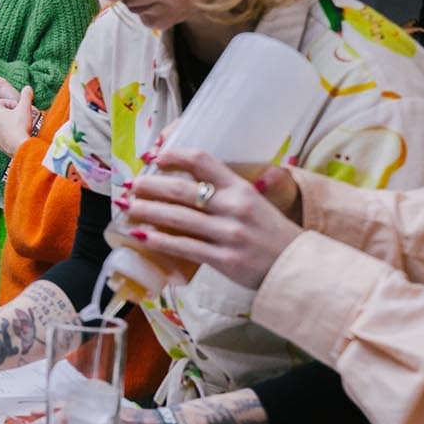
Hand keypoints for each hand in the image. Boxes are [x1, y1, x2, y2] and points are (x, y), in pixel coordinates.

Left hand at [0, 82, 35, 155]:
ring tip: (20, 126)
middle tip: (21, 117)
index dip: (14, 104)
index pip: (3, 102)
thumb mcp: (25, 107)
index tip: (20, 108)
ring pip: (3, 123)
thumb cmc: (20, 128)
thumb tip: (27, 88)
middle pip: (3, 112)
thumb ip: (26, 95)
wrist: (20, 146)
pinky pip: (4, 134)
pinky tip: (18, 134)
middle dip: (12, 113)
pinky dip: (10, 133)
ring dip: (11, 123)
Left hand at [121, 148, 303, 288]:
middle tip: (130, 185)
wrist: (297, 268)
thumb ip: (227, 190)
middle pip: (181, 190)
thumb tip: (189, 179)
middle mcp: (234, 207)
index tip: (154, 158)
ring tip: (126, 207)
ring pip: (177, 218)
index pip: (202, 160)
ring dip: (146, 210)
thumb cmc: (271, 233)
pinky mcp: (224, 259)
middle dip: (149, 185)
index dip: (173, 156)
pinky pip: (184, 247)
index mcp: (241, 188)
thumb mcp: (255, 202)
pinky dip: (159, 240)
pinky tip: (141, 235)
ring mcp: (228, 234)